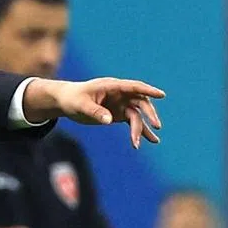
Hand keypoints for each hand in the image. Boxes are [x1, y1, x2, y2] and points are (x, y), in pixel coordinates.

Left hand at [23, 78, 163, 147]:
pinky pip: (133, 123)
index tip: (161, 95)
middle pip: (140, 102)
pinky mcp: (118, 114)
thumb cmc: (72, 99)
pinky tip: (151, 140)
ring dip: (144, 128)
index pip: (133, 87)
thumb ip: (95, 111)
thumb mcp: (81, 105)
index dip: (148, 90)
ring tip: (153, 141)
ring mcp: (120, 104)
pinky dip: (140, 131)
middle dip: (149, 114)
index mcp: (112, 86)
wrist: (66, 102)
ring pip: (138, 115)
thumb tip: (109, 120)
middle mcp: (119, 94)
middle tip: (156, 126)